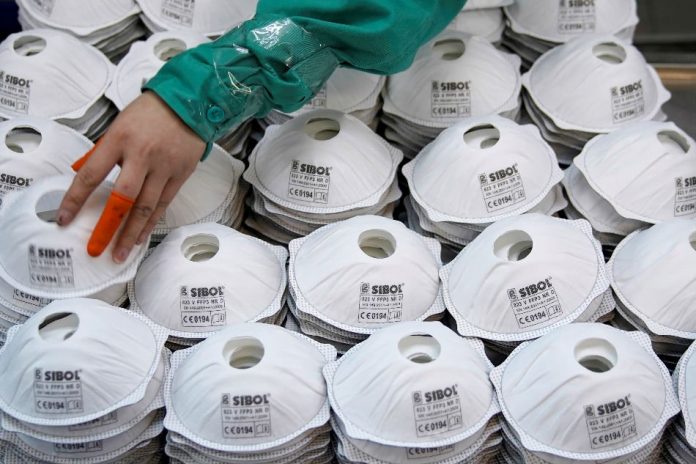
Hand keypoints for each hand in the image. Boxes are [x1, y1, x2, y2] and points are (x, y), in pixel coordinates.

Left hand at [58, 91, 205, 262]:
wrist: (190, 102)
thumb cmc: (151, 112)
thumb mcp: (119, 124)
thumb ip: (103, 150)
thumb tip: (83, 173)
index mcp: (120, 139)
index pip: (91, 175)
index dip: (75, 199)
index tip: (64, 219)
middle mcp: (142, 155)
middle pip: (123, 198)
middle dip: (108, 227)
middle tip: (96, 248)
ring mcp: (164, 167)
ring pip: (146, 207)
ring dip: (131, 233)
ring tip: (120, 253)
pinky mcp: (180, 174)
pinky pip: (163, 204)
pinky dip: (151, 223)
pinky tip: (141, 236)